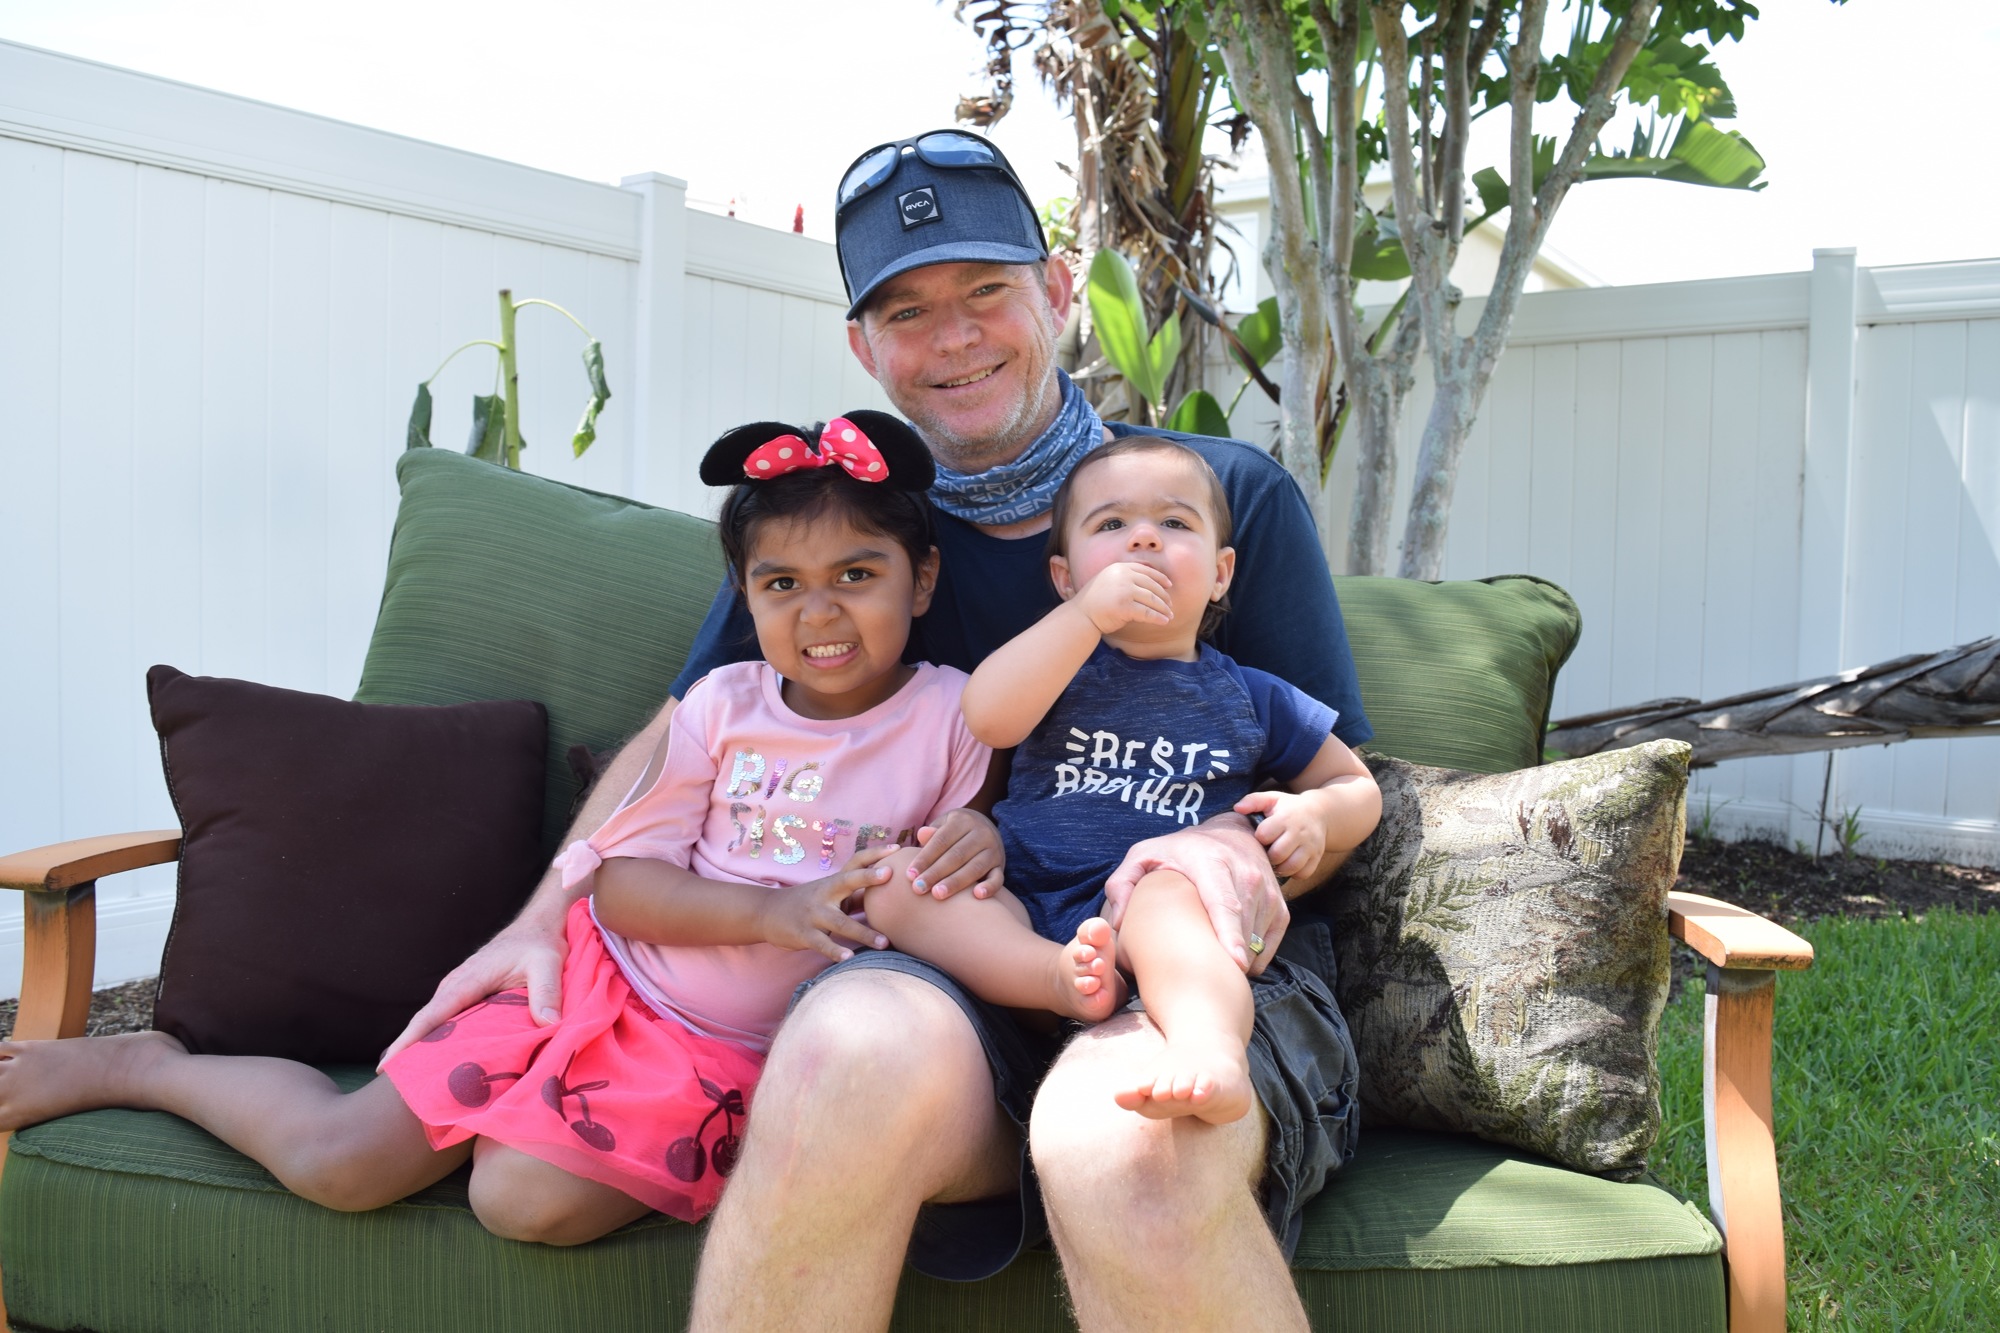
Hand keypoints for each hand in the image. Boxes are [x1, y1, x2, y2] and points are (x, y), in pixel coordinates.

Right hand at [378, 908, 569, 1068]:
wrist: (538, 926)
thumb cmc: (539, 944)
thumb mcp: (548, 964)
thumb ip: (547, 993)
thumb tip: (549, 1024)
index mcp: (467, 981)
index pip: (430, 1015)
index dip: (407, 1042)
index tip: (384, 1067)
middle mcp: (456, 987)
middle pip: (425, 1025)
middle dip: (408, 1055)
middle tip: (399, 1090)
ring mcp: (460, 992)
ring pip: (436, 1025)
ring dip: (424, 1051)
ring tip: (414, 1087)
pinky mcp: (469, 998)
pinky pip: (450, 1022)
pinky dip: (442, 1042)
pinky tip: (444, 1066)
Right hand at [759, 845, 901, 962]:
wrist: (766, 913)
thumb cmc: (808, 903)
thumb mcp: (829, 893)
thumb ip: (854, 892)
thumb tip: (887, 891)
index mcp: (833, 882)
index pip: (856, 862)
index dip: (875, 854)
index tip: (897, 849)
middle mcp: (824, 894)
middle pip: (847, 882)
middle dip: (867, 877)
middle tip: (889, 874)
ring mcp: (813, 914)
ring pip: (840, 923)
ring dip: (863, 933)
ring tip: (884, 943)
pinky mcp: (804, 934)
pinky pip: (822, 944)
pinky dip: (835, 951)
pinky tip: (848, 958)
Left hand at [907, 809, 1005, 899]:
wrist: (985, 827)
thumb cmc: (954, 832)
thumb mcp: (944, 825)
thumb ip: (933, 833)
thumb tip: (922, 834)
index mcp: (963, 821)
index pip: (941, 841)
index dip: (925, 858)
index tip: (910, 875)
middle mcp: (981, 833)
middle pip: (956, 855)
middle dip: (936, 873)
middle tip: (919, 888)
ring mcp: (993, 850)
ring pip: (975, 868)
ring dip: (956, 883)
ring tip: (938, 895)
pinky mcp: (1000, 865)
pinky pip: (998, 878)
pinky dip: (990, 887)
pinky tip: (977, 896)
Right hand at [1071, 560, 1173, 635]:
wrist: (1081, 615)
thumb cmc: (1095, 601)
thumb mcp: (1109, 580)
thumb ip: (1124, 577)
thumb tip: (1149, 582)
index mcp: (1120, 568)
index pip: (1146, 570)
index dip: (1160, 578)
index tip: (1169, 585)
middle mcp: (1123, 576)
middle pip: (1151, 585)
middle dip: (1164, 596)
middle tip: (1170, 605)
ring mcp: (1124, 591)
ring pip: (1152, 599)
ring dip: (1163, 608)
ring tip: (1169, 615)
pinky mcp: (1124, 607)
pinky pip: (1147, 612)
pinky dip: (1158, 617)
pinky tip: (1164, 621)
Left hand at [1101, 815, 1287, 975]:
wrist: (1231, 834)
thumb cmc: (1180, 853)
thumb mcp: (1143, 856)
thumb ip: (1122, 884)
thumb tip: (1118, 923)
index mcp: (1212, 864)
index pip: (1225, 904)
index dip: (1230, 935)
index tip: (1234, 964)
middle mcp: (1247, 876)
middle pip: (1243, 930)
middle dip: (1229, 961)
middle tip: (1206, 985)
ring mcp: (1268, 893)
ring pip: (1257, 942)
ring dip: (1237, 962)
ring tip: (1210, 969)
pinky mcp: (1280, 908)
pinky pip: (1269, 945)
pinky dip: (1252, 959)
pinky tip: (1229, 960)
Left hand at [1233, 789, 1326, 879]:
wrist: (1319, 813)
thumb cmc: (1288, 807)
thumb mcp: (1272, 799)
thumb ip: (1253, 801)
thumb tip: (1237, 808)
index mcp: (1286, 818)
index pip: (1265, 834)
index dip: (1259, 837)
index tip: (1261, 836)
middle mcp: (1300, 833)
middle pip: (1278, 854)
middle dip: (1268, 856)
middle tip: (1266, 851)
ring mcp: (1310, 846)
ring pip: (1291, 866)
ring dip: (1280, 867)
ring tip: (1276, 860)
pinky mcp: (1317, 857)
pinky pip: (1303, 874)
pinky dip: (1294, 873)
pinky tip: (1288, 864)